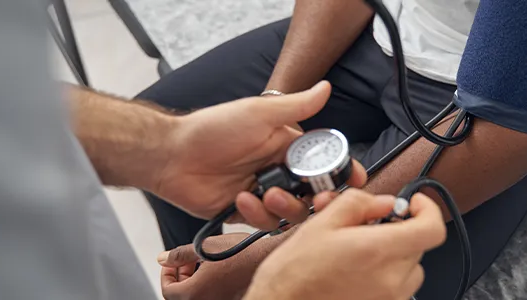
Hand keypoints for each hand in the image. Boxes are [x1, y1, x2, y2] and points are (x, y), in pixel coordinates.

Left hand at [150, 81, 366, 227]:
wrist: (172, 156)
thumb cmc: (213, 128)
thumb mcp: (259, 113)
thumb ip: (296, 106)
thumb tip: (325, 87)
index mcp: (287, 145)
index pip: (325, 162)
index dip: (342, 172)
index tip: (354, 180)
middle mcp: (279, 170)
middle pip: (315, 193)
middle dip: (320, 199)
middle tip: (318, 200)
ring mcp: (263, 192)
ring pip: (293, 212)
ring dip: (285, 206)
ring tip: (265, 194)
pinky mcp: (246, 212)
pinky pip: (265, 222)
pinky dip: (256, 214)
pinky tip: (240, 199)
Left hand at [157, 233, 278, 299]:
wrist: (270, 257)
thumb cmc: (242, 251)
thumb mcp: (205, 246)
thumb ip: (179, 254)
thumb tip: (163, 258)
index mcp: (195, 293)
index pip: (168, 290)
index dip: (167, 274)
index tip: (173, 262)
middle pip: (181, 296)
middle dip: (181, 277)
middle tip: (189, 261)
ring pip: (196, 297)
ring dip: (194, 282)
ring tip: (205, 263)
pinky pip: (211, 296)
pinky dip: (208, 286)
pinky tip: (218, 271)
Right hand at [245, 189, 446, 299]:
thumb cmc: (294, 275)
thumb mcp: (321, 224)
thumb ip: (358, 204)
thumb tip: (382, 201)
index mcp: (378, 251)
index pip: (432, 229)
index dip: (427, 210)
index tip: (412, 204)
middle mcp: (390, 279)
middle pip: (418, 246)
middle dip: (399, 231)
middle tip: (369, 227)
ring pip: (410, 269)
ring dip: (394, 256)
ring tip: (361, 254)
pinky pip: (397, 289)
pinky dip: (385, 277)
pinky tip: (357, 273)